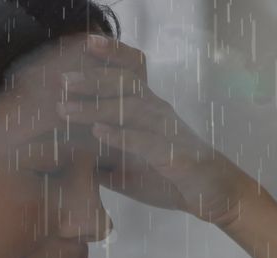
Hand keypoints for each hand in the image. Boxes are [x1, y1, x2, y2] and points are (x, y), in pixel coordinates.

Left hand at [58, 34, 249, 226]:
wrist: (213, 195)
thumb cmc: (171, 175)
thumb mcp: (128, 166)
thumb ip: (101, 158)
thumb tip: (70, 159)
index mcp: (148, 108)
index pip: (130, 71)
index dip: (111, 53)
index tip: (84, 43)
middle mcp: (158, 112)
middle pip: (126, 82)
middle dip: (92, 78)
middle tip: (62, 80)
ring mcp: (168, 131)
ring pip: (132, 107)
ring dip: (97, 107)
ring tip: (66, 109)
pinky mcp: (174, 155)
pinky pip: (146, 140)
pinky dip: (121, 136)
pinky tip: (98, 132)